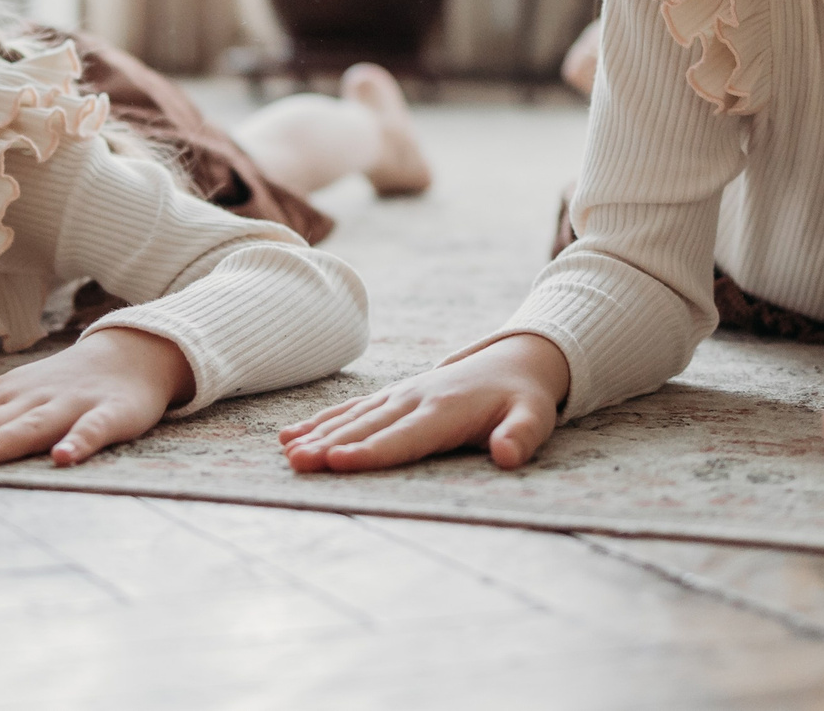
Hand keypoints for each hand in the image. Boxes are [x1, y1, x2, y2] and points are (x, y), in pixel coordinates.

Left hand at [0, 327, 192, 472]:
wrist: (131, 355)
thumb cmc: (61, 384)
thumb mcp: (10, 393)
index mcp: (3, 396)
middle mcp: (29, 398)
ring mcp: (69, 405)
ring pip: (28, 427)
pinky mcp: (110, 415)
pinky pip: (93, 431)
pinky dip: (78, 443)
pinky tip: (62, 459)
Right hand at [279, 332, 570, 472]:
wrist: (513, 360)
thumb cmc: (523, 399)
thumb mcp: (536, 417)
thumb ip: (522, 436)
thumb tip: (508, 455)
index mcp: (446, 410)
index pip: (404, 437)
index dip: (372, 451)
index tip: (339, 462)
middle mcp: (415, 399)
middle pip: (369, 427)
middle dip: (331, 445)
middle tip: (299, 463)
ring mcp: (399, 395)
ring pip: (353, 417)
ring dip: (318, 434)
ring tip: (288, 453)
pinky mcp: (391, 396)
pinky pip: (351, 409)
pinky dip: (321, 421)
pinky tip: (290, 436)